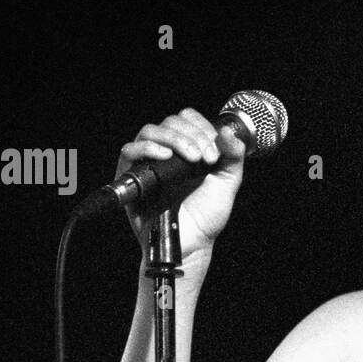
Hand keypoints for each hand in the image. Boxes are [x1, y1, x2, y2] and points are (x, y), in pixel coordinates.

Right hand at [115, 107, 247, 257]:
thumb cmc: (206, 216)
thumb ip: (233, 156)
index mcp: (188, 149)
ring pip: (151, 131)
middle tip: (205, 157)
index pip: (187, 119)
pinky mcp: (132, 175)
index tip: (214, 150)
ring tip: (190, 158)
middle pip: (170, 122)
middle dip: (192, 135)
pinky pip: (129, 150)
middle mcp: (167, 152)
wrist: (192, 242)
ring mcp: (148, 162)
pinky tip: (165, 156)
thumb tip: (227, 130)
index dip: (201, 126)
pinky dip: (147, 148)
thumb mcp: (227, 182)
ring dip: (174, 139)